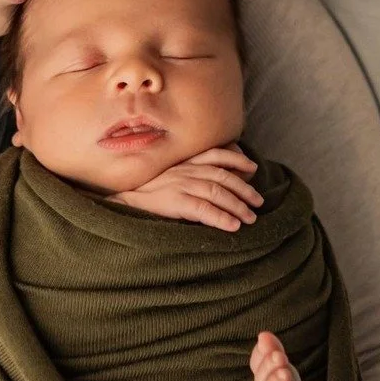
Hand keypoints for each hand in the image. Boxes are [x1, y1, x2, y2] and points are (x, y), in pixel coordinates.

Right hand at [108, 147, 262, 230]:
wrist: (121, 203)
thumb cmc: (147, 193)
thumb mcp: (170, 177)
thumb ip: (191, 175)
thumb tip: (220, 183)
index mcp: (183, 162)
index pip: (215, 154)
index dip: (237, 158)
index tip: (253, 168)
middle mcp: (184, 170)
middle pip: (222, 175)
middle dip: (244, 188)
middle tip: (258, 202)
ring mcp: (180, 185)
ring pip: (217, 192)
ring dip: (237, 205)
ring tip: (250, 219)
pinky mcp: (175, 202)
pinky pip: (204, 210)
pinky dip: (221, 218)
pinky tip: (233, 226)